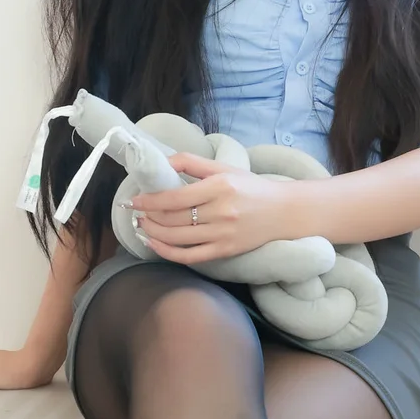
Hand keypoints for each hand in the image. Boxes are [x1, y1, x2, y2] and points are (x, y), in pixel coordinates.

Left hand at [124, 152, 300, 264]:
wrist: (285, 212)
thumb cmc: (252, 187)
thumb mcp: (225, 168)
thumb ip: (193, 162)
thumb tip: (164, 162)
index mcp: (219, 187)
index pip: (174, 197)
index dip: (149, 200)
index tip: (134, 200)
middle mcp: (220, 212)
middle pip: (173, 219)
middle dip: (148, 217)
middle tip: (136, 212)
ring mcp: (223, 234)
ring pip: (177, 238)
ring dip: (153, 233)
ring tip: (143, 226)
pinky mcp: (225, 251)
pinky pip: (190, 256)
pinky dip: (168, 252)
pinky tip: (155, 245)